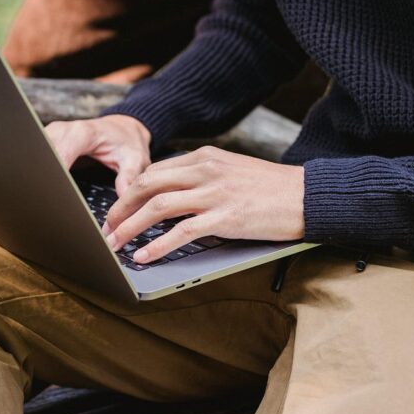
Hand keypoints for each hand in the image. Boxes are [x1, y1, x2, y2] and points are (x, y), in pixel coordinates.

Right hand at [44, 115, 151, 195]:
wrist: (121, 128)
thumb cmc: (126, 142)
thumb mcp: (135, 159)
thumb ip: (129, 178)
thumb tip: (123, 201)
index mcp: (82, 133)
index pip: (59, 154)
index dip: (54, 175)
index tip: (55, 194)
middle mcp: (62, 130)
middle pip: (42, 154)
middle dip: (42, 177)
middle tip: (45, 203)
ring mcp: (51, 134)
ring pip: (35, 154)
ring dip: (37, 174)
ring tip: (41, 196)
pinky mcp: (46, 141)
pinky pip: (37, 155)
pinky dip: (38, 170)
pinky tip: (41, 186)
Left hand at [102, 146, 304, 263]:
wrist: (307, 196)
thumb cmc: (273, 189)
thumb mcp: (233, 171)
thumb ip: (204, 178)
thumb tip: (174, 196)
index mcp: (205, 157)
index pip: (154, 171)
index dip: (130, 192)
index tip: (118, 210)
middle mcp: (206, 170)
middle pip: (148, 184)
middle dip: (120, 208)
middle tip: (106, 228)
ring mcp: (215, 192)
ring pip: (158, 206)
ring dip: (130, 227)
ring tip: (114, 244)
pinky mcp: (226, 217)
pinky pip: (181, 231)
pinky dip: (157, 245)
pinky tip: (144, 256)